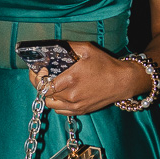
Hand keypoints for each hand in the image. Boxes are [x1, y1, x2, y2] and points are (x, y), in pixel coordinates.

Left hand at [30, 42, 148, 114]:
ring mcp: (76, 105)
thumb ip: (68, 47)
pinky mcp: (81, 111)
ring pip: (51, 104)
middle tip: (43, 76)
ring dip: (48, 95)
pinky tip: (61, 93)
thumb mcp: (87, 49)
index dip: (36, 78)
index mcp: (71, 79)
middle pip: (45, 94)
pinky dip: (57, 102)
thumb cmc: (106, 64)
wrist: (123, 81)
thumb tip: (52, 47)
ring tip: (52, 85)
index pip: (43, 84)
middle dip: (40, 85)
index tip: (37, 71)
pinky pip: (60, 111)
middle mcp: (71, 95)